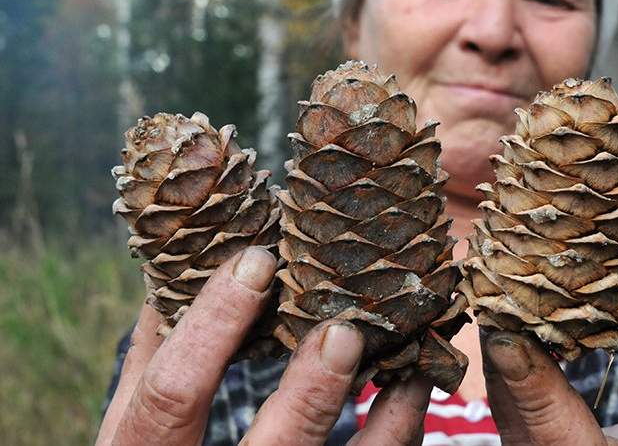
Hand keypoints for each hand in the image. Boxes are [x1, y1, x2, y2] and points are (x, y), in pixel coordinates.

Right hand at [97, 246, 430, 445]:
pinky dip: (399, 431)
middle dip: (313, 391)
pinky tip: (414, 390)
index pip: (171, 397)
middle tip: (345, 330)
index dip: (211, 326)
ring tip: (411, 356)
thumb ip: (151, 364)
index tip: (256, 261)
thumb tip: (167, 281)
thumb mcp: (131, 431)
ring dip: (388, 415)